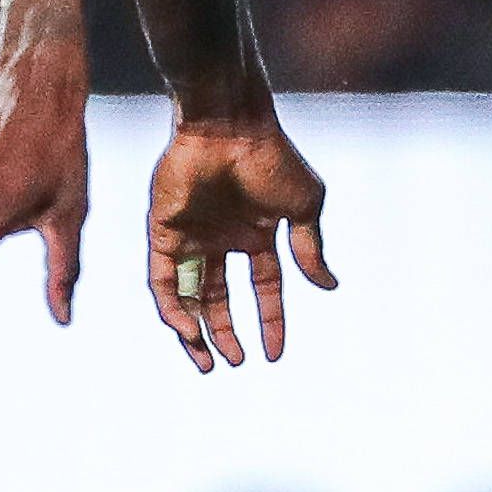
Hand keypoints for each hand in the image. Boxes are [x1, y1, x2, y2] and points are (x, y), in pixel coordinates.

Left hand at [146, 117, 334, 372]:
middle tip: (234, 363)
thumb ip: (312, 249)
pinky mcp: (162, 233)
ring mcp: (190, 238)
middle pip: (218, 298)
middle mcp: (220, 239)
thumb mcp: (304, 207)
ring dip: (196, 331)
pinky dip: (172, 308)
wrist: (230, 128)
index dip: (270, 319)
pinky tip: (188, 330)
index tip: (275, 354)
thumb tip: (328, 287)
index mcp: (256, 233)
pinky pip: (162, 281)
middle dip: (225, 333)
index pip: (262, 286)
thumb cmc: (272, 159)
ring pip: (187, 296)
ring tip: (209, 361)